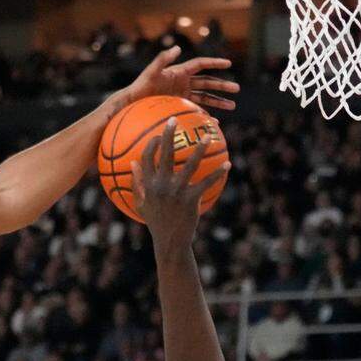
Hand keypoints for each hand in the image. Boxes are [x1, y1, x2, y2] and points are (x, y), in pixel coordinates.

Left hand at [119, 46, 239, 111]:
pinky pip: (196, 110)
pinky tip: (216, 121)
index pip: (201, 65)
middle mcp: (183, 82)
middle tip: (237, 89)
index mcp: (179, 72)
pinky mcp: (178, 106)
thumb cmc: (140, 86)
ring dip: (218, 101)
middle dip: (222, 85)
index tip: (228, 63)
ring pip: (205, 97)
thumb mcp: (151, 73)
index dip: (214, 63)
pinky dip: (206, 114)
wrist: (132, 103)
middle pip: (207, 82)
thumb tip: (178, 47)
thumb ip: (162, 60)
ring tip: (233, 106)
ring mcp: (182, 94)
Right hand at [132, 118, 229, 249]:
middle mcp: (161, 185)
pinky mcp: (191, 199)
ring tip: (207, 136)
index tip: (158, 133)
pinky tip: (227, 164)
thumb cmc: (156, 221)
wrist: (170, 241)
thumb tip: (132, 163)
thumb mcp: (141, 203)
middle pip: (166, 155)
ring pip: (190, 165)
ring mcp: (177, 192)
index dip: (152, 143)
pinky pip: (207, 182)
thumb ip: (136, 182)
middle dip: (168, 135)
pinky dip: (218, 172)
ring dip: (200, 149)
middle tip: (174, 120)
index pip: (147, 158)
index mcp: (148, 185)